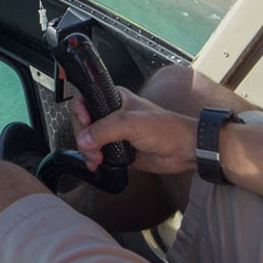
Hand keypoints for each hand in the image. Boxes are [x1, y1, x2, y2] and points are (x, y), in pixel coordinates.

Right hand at [72, 88, 196, 175]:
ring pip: (88, 139)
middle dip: (83, 137)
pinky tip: (95, 164)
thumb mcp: (132, 123)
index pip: (85, 99)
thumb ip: (105, 130)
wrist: (183, 150)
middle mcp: (112, 113)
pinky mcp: (118, 149)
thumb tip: (84, 139)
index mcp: (115, 98)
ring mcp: (115, 132)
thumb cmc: (166, 128)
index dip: (79, 112)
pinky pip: (98, 153)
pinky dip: (93, 159)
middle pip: (84, 122)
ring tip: (96, 159)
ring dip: (87, 151)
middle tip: (91, 148)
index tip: (83, 124)